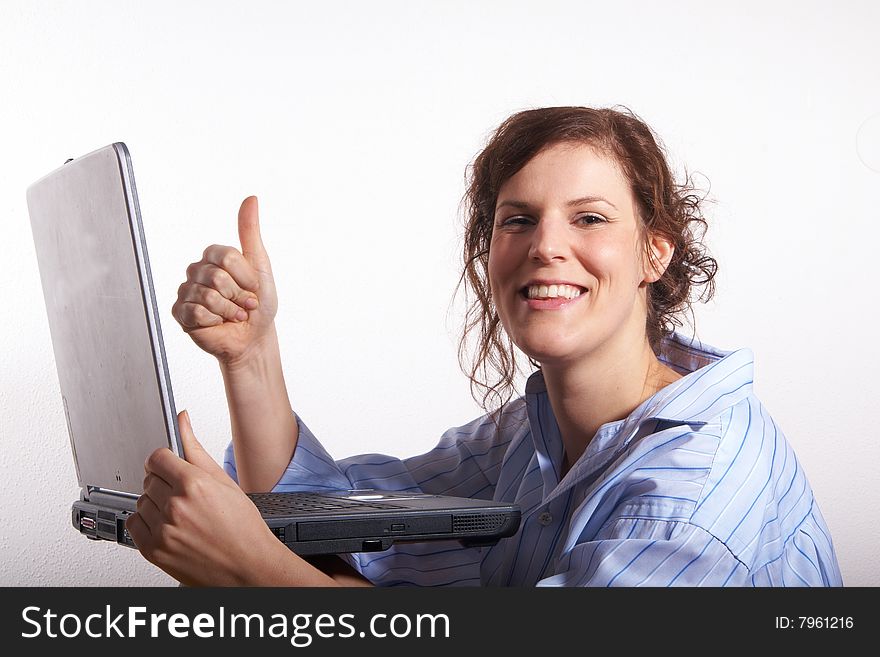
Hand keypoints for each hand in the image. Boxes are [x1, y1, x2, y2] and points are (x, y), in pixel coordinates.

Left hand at [126, 410, 294, 585]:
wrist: (248, 568)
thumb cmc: (243, 529)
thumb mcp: (224, 482)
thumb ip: (196, 449)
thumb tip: (182, 420)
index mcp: (194, 485)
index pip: (157, 457)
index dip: (164, 460)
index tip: (170, 465)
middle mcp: (176, 507)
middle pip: (149, 479)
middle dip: (163, 483)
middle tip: (184, 494)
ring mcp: (163, 530)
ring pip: (141, 501)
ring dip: (155, 504)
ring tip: (181, 513)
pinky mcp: (153, 550)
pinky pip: (134, 524)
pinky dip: (147, 523)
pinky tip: (170, 526)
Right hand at [172, 196, 278, 365]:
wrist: (253, 337)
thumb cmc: (258, 304)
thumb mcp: (260, 265)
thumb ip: (250, 232)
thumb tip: (251, 198)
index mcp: (214, 256)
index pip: (226, 256)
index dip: (245, 276)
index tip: (252, 286)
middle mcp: (197, 270)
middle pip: (217, 277)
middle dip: (238, 295)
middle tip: (244, 304)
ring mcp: (186, 291)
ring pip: (208, 296)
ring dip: (229, 310)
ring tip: (234, 314)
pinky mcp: (180, 312)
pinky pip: (196, 312)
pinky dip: (215, 320)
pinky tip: (218, 323)